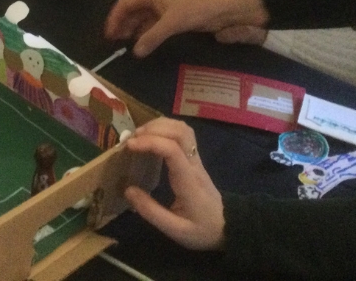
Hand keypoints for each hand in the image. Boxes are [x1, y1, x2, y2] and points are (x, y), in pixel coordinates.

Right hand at [104, 0, 268, 57]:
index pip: (124, 5)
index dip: (114, 19)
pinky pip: (153, 27)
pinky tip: (143, 46)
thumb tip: (134, 53)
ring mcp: (163, 9)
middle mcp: (154, 0)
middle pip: (131, 13)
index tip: (108, 36)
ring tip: (125, 48)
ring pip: (142, 21)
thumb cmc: (195, 8)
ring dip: (133, 32)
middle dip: (122, 27)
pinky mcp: (173, 19)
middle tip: (114, 45)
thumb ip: (151, 37)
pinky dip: (146, 35)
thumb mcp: (171, 23)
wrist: (223, 7)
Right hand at [123, 118, 225, 250]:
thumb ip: (151, 211)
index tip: (129, 146)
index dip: (150, 142)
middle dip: (153, 129)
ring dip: (159, 126)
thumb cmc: (202, 230)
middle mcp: (194, 164)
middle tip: (131, 140)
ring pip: (183, 129)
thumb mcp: (175, 230)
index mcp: (188, 181)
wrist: (228, 227)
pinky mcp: (194, 159)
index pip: (173, 150)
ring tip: (139, 137)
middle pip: (180, 132)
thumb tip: (128, 189)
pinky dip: (165, 129)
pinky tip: (151, 138)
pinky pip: (183, 135)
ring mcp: (196, 159)